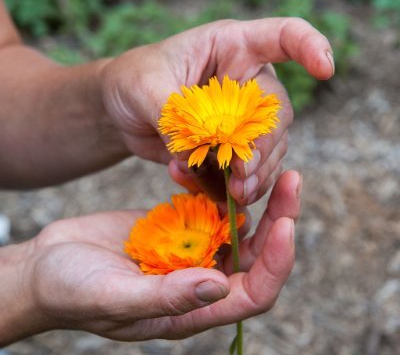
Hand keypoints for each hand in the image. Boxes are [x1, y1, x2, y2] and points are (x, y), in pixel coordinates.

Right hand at [1, 170, 299, 343]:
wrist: (48, 265)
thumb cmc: (73, 290)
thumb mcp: (115, 297)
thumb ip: (166, 296)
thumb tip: (218, 287)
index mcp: (193, 308)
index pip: (253, 293)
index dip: (276, 263)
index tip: (285, 223)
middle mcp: (200, 280)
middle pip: (257, 254)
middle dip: (279, 219)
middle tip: (292, 179)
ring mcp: (189, 250)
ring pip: (238, 228)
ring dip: (257, 200)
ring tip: (270, 165)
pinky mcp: (175, 226)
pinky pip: (209, 209)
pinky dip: (220, 190)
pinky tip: (224, 167)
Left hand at [101, 18, 332, 203]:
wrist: (121, 112)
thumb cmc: (133, 81)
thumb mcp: (144, 87)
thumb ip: (173, 115)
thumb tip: (197, 154)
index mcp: (231, 48)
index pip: (281, 37)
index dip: (309, 47)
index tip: (325, 68)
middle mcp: (245, 84)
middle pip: (277, 113)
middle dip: (264, 146)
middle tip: (243, 174)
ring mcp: (240, 119)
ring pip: (268, 148)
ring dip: (256, 174)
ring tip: (235, 193)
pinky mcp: (228, 149)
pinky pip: (245, 171)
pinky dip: (230, 186)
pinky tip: (208, 190)